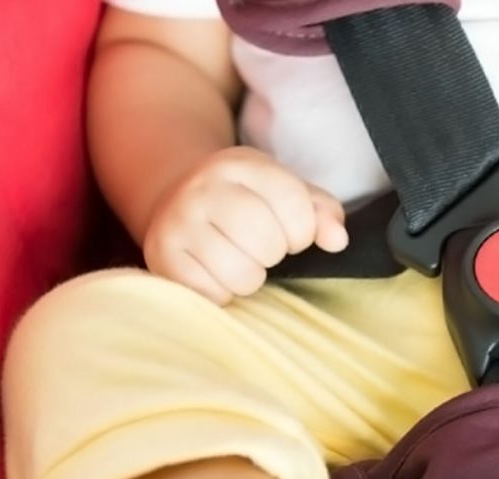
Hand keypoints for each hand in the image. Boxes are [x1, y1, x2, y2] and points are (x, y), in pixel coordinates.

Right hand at [143, 146, 347, 304]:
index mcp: (241, 164)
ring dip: (250, 279)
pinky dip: (222, 293)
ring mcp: (178, 221)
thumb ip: (321, 212)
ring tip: (240, 262)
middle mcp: (204, 187)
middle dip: (274, 255)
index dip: (302, 231)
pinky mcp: (161, 255)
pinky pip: (211, 294)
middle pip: (266, 243)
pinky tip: (216, 274)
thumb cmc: (245, 201)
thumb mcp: (285, 192)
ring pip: (241, 274)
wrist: (175, 199)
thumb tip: (337, 240)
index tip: (292, 235)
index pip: (294, 205)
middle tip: (262, 250)